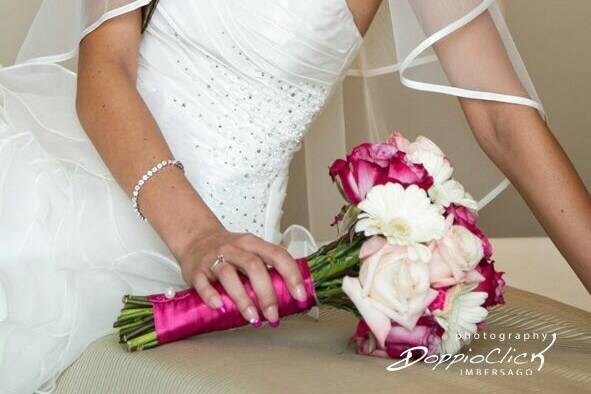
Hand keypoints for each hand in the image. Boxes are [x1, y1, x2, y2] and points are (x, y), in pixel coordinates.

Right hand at [176, 228, 307, 325]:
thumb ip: (267, 270)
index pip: (278, 255)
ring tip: (252, 317)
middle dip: (267, 294)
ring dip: (243, 299)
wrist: (196, 239)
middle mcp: (235, 248)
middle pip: (255, 267)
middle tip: (273, 315)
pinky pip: (203, 283)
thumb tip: (290, 297)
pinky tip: (220, 306)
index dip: (291, 275)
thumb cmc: (229, 251)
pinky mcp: (197, 270)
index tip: (299, 295)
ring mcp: (214, 258)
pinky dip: (211, 295)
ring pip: (229, 275)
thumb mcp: (251, 251)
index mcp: (253, 244)